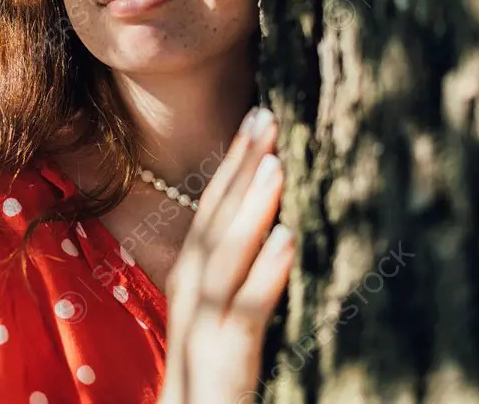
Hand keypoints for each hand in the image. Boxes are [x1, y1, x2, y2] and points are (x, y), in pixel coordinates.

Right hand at [159, 107, 294, 403]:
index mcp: (192, 279)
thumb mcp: (218, 310)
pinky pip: (247, 311)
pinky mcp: (224, 358)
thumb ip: (233, 268)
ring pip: (225, 258)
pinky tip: (286, 239)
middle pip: (213, 222)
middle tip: (266, 115)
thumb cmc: (212, 364)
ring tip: (276, 164)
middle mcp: (192, 294)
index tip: (256, 116)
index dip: (232, 163)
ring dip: (249, 209)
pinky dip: (265, 272)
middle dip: (238, 168)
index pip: (211, 210)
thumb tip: (268, 219)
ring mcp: (205, 324)